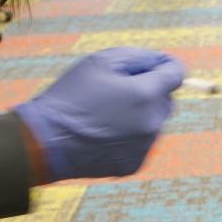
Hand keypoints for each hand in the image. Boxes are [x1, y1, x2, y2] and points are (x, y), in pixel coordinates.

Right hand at [13, 48, 183, 181]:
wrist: (44, 142)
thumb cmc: (71, 96)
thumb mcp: (100, 61)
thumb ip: (140, 57)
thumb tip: (165, 61)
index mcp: (146, 94)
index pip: (177, 74)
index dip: (166, 66)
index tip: (154, 65)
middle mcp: (152, 122)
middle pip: (166, 100)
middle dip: (150, 91)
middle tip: (118, 91)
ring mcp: (145, 146)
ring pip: (154, 123)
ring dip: (140, 115)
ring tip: (106, 114)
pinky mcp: (135, 164)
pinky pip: (142, 143)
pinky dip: (130, 137)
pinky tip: (104, 134)